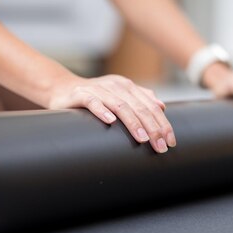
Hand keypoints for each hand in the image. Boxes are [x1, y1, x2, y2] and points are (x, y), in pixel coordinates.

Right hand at [48, 74, 175, 152]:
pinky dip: (102, 110)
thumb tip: (161, 106)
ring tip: (143, 138)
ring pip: (120, 105)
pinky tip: (110, 121)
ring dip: (133, 123)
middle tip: (160, 146)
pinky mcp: (81, 94)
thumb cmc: (94, 96)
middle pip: (139, 107)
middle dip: (152, 128)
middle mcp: (116, 86)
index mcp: (127, 87)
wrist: (62, 89)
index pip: (150, 106)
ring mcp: (98, 89)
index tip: (170, 141)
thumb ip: (140, 98)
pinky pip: (93, 102)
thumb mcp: (119, 95)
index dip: (162, 124)